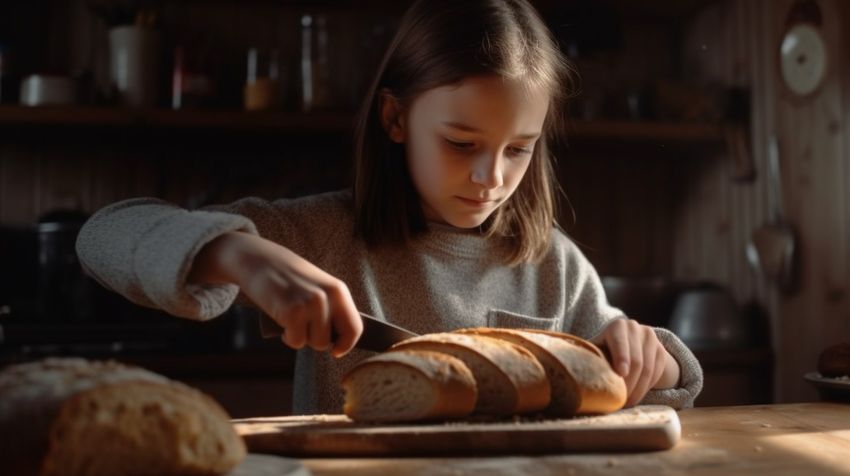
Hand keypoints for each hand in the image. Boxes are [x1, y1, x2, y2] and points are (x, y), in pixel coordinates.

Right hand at [188, 231, 362, 356]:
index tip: (337, 351)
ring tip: (292, 321)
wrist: (259, 260)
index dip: (346, 344)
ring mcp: (311, 304)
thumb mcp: (318, 286)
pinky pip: (296, 341)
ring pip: (315, 343)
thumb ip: (330, 307)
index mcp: (339, 290)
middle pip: (330, 340)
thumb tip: (339, 340)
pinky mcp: (292, 312)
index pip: (355, 327)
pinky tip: (282, 322)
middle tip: (303, 327)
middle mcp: (328, 297)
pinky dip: (288, 337)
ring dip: (301, 338)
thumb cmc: (288, 277)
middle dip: (316, 341)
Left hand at [591, 318, 679, 406]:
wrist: (627, 345)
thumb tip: (574, 372)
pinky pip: (657, 372)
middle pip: (636, 360)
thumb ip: (588, 357)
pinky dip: (647, 387)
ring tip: (628, 402)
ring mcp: (651, 338)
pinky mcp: (661, 350)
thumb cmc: (604, 350)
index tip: (621, 373)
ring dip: (639, 389)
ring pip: (648, 369)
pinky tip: (638, 396)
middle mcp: (636, 328)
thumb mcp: (596, 349)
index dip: (621, 357)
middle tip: (621, 400)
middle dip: (629, 383)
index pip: (620, 342)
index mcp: (617, 326)